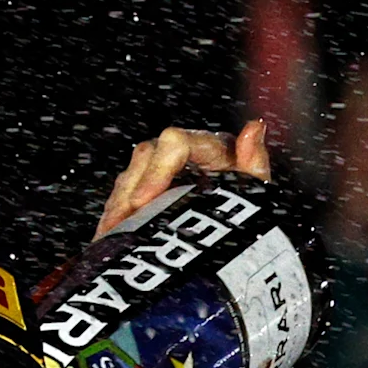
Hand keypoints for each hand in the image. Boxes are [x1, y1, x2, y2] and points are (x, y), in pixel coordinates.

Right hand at [92, 119, 272, 240]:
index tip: (144, 202)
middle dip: (131, 191)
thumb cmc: (248, 211)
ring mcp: (162, 171)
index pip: (175, 143)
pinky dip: (115, 214)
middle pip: (145, 157)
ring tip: (113, 234)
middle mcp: (182, 153)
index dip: (156, 170)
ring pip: (129, 176)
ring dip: (119, 205)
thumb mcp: (255, 191)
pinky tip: (111, 235)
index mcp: (209, 148)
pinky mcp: (146, 189)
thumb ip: (255, 160)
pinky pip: (122, 194)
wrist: (237, 238)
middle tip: (123, 226)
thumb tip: (253, 129)